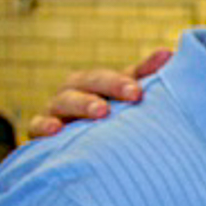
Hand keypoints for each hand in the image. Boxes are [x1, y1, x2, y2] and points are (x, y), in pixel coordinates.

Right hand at [25, 50, 169, 137]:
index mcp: (96, 83)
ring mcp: (56, 110)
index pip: (111, 77)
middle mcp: (74, 92)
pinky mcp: (39, 132)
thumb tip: (168, 53)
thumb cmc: (110, 121)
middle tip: (130, 96)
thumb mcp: (126, 98)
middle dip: (109, 87)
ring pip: (64, 101)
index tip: (139, 93)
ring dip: (82, 104)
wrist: (80, 153)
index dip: (123, 82)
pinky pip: (36, 126)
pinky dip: (44, 126)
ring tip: (101, 112)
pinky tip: (56, 130)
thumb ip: (145, 77)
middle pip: (88, 83)